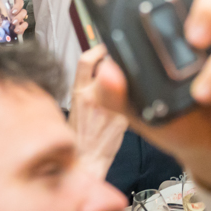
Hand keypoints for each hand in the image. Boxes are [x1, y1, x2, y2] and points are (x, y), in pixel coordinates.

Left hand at [0, 0, 29, 43]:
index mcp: (4, 7)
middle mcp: (12, 12)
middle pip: (20, 2)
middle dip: (17, 6)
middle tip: (12, 13)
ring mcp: (18, 20)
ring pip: (24, 12)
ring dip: (19, 17)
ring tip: (12, 24)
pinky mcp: (21, 28)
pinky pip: (25, 23)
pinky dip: (21, 27)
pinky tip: (16, 31)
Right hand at [68, 45, 128, 179]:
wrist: (85, 162)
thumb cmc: (79, 138)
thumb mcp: (76, 108)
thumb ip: (88, 89)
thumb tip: (104, 72)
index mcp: (78, 93)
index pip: (86, 61)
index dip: (97, 49)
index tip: (104, 47)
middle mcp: (93, 98)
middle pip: (110, 67)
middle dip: (117, 67)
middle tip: (121, 71)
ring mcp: (110, 107)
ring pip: (125, 83)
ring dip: (127, 84)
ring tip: (124, 94)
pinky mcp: (125, 118)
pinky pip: (133, 101)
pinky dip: (133, 102)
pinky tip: (129, 110)